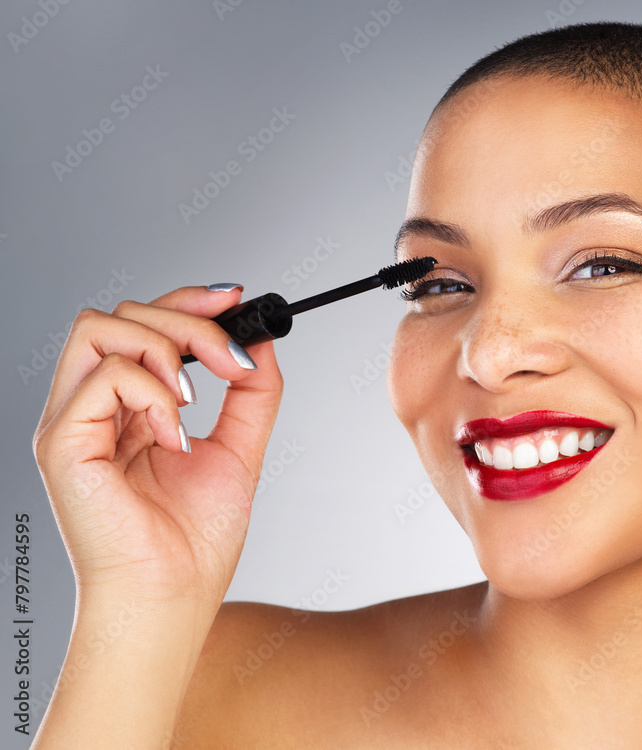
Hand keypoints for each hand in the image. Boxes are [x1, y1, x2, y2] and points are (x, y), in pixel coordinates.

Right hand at [32, 285, 282, 608]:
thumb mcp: (239, 449)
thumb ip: (251, 393)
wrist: (173, 597)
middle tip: (232, 360)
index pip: (142, 326)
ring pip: (101, 329)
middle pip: (122, 315)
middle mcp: (93, 409)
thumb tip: (260, 339)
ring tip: (193, 401)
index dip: (187, 301)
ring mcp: (72, 423)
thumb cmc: (194, 540)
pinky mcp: (62, 443)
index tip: (236, 301)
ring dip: (166, 349)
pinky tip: (174, 435)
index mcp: (127, 409)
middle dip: (188, 322)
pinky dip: (153, 393)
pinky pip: (105, 377)